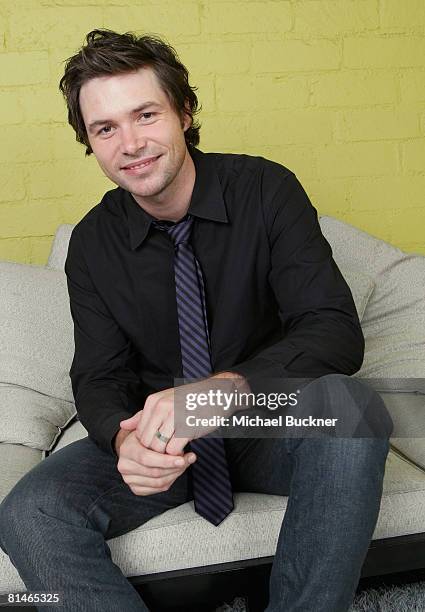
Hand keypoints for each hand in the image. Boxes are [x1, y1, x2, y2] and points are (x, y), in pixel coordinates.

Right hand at [117, 430, 195, 495]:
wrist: (133, 447)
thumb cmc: (143, 435)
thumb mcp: (148, 425)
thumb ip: (158, 426)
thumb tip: (168, 422)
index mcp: (126, 449)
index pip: (147, 458)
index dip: (166, 461)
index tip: (182, 459)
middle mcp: (125, 466)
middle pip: (154, 472)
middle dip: (175, 467)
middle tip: (189, 459)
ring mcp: (129, 479)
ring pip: (158, 482)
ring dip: (176, 474)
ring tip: (185, 463)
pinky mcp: (136, 488)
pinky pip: (158, 489)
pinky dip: (171, 481)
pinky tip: (177, 471)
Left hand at [120, 373, 248, 455]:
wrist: (217, 394)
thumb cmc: (190, 400)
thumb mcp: (164, 402)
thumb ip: (143, 415)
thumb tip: (123, 425)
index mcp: (153, 401)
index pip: (139, 433)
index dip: (148, 444)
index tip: (160, 445)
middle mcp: (161, 407)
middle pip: (147, 443)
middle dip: (156, 452)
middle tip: (167, 452)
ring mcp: (174, 416)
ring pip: (159, 449)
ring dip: (167, 455)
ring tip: (176, 450)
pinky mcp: (187, 427)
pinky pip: (173, 450)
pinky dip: (178, 454)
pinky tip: (185, 448)